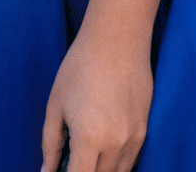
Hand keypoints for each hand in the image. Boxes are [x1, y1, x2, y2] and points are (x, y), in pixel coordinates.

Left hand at [40, 19, 152, 171]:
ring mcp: (134, 137)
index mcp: (89, 138)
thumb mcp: (56, 104)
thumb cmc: (80, 65)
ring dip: (100, 170)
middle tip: (70, 160)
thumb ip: (50, 144)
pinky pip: (130, 160)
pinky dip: (116, 162)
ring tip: (84, 154)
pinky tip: (102, 145)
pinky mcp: (145, 128)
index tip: (60, 171)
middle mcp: (115, 143)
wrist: (117, 36)